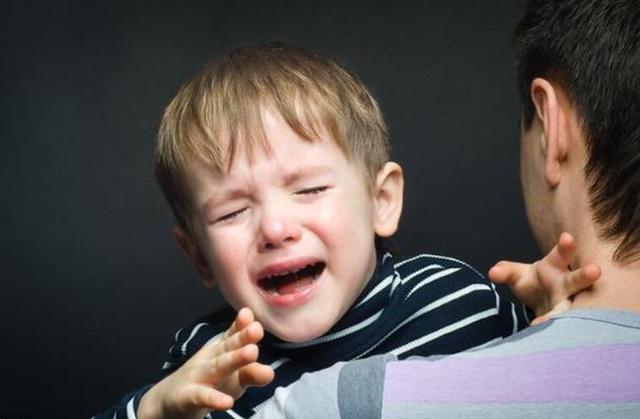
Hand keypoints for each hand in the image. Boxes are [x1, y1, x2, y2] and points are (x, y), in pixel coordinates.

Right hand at [138, 308, 274, 418]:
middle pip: (227, 348)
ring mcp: (198, 378)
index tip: (252, 316)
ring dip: (234, 359)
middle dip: (242, 338)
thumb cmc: (206, 384)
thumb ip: (250, 371)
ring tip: (251, 352)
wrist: (167, 401)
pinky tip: (227, 402)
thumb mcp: (230, 378)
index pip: (232, 336)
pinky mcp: (188, 398)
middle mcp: (210, 361)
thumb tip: (270, 370)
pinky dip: (213, 398)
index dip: (242, 326)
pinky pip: (201, 397)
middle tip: (257, 329)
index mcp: (221, 353)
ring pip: (217, 368)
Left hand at [488, 232, 599, 324]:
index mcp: (556, 266)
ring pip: (576, 307)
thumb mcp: (517, 275)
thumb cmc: (532, 283)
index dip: (566, 246)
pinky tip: (539, 329)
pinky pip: (564, 326)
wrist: (543, 306)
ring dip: (573, 312)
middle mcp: (567, 285)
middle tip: (595, 270)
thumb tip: (493, 273)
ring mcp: (570, 305)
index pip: (562, 254)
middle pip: (578, 279)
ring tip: (555, 317)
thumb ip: (505, 271)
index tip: (567, 237)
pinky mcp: (566, 322)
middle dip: (585, 275)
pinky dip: (552, 328)